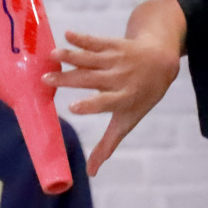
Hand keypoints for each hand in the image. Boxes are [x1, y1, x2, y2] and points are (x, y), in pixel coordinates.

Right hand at [47, 0, 183, 174]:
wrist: (161, 62)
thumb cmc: (140, 97)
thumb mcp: (128, 121)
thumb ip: (108, 144)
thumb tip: (91, 172)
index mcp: (124, 99)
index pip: (107, 103)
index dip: (91, 105)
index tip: (72, 107)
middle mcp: (120, 79)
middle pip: (93, 79)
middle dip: (70, 79)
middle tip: (47, 79)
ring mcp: (117, 60)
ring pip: (92, 58)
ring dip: (72, 56)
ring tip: (53, 55)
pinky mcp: (114, 44)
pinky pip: (97, 41)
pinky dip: (82, 38)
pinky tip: (67, 35)